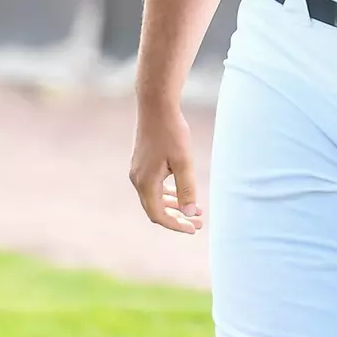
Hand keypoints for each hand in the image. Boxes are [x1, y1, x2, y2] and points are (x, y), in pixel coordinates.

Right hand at [129, 103, 202, 233]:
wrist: (156, 108)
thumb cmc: (172, 133)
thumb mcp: (184, 162)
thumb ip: (186, 188)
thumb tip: (189, 214)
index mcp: (146, 183)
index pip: (158, 215)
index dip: (176, 225)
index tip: (194, 229)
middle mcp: (137, 180)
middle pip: (155, 209)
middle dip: (177, 218)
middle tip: (198, 223)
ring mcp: (137, 172)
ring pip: (154, 198)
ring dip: (173, 205)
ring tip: (194, 211)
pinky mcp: (142, 164)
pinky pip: (153, 187)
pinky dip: (167, 193)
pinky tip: (180, 193)